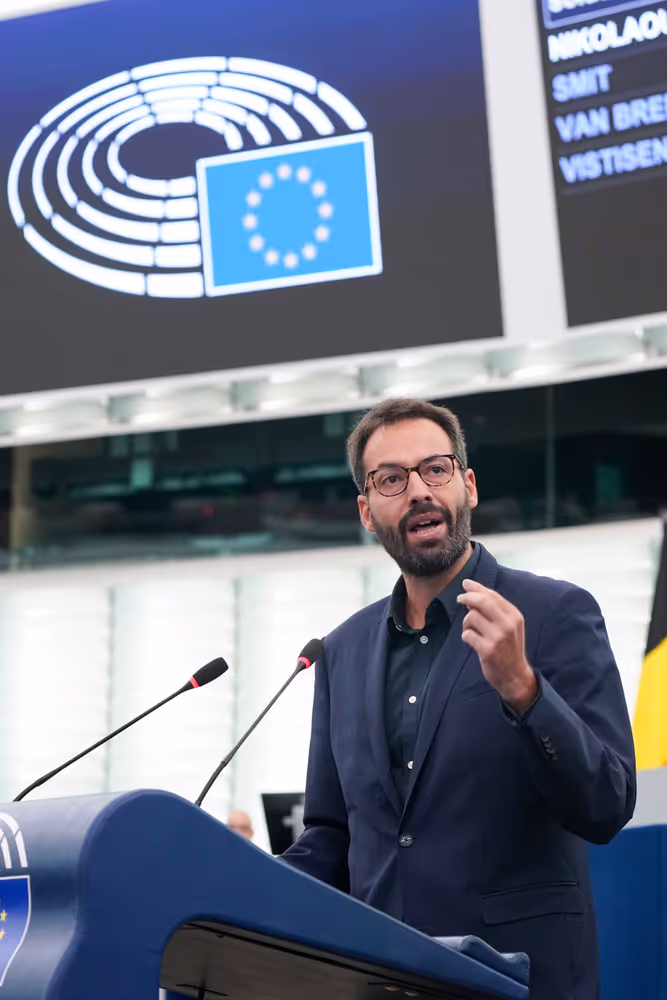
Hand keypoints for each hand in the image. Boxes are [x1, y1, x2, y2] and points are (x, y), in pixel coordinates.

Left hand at [457, 580, 538, 712]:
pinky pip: (467, 635)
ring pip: (472, 617)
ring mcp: (498, 637)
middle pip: (482, 601)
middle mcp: (508, 625)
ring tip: (470, 630)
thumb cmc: (509, 649)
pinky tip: (472, 641)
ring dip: (466, 622)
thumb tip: (472, 596)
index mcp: (514, 616)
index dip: (477, 588)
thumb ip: (494, 611)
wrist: (515, 676)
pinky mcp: (487, 650)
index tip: (466, 584)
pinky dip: (466, 636)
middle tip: (459, 599)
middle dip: (467, 597)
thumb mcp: (509, 627)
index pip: (493, 595)